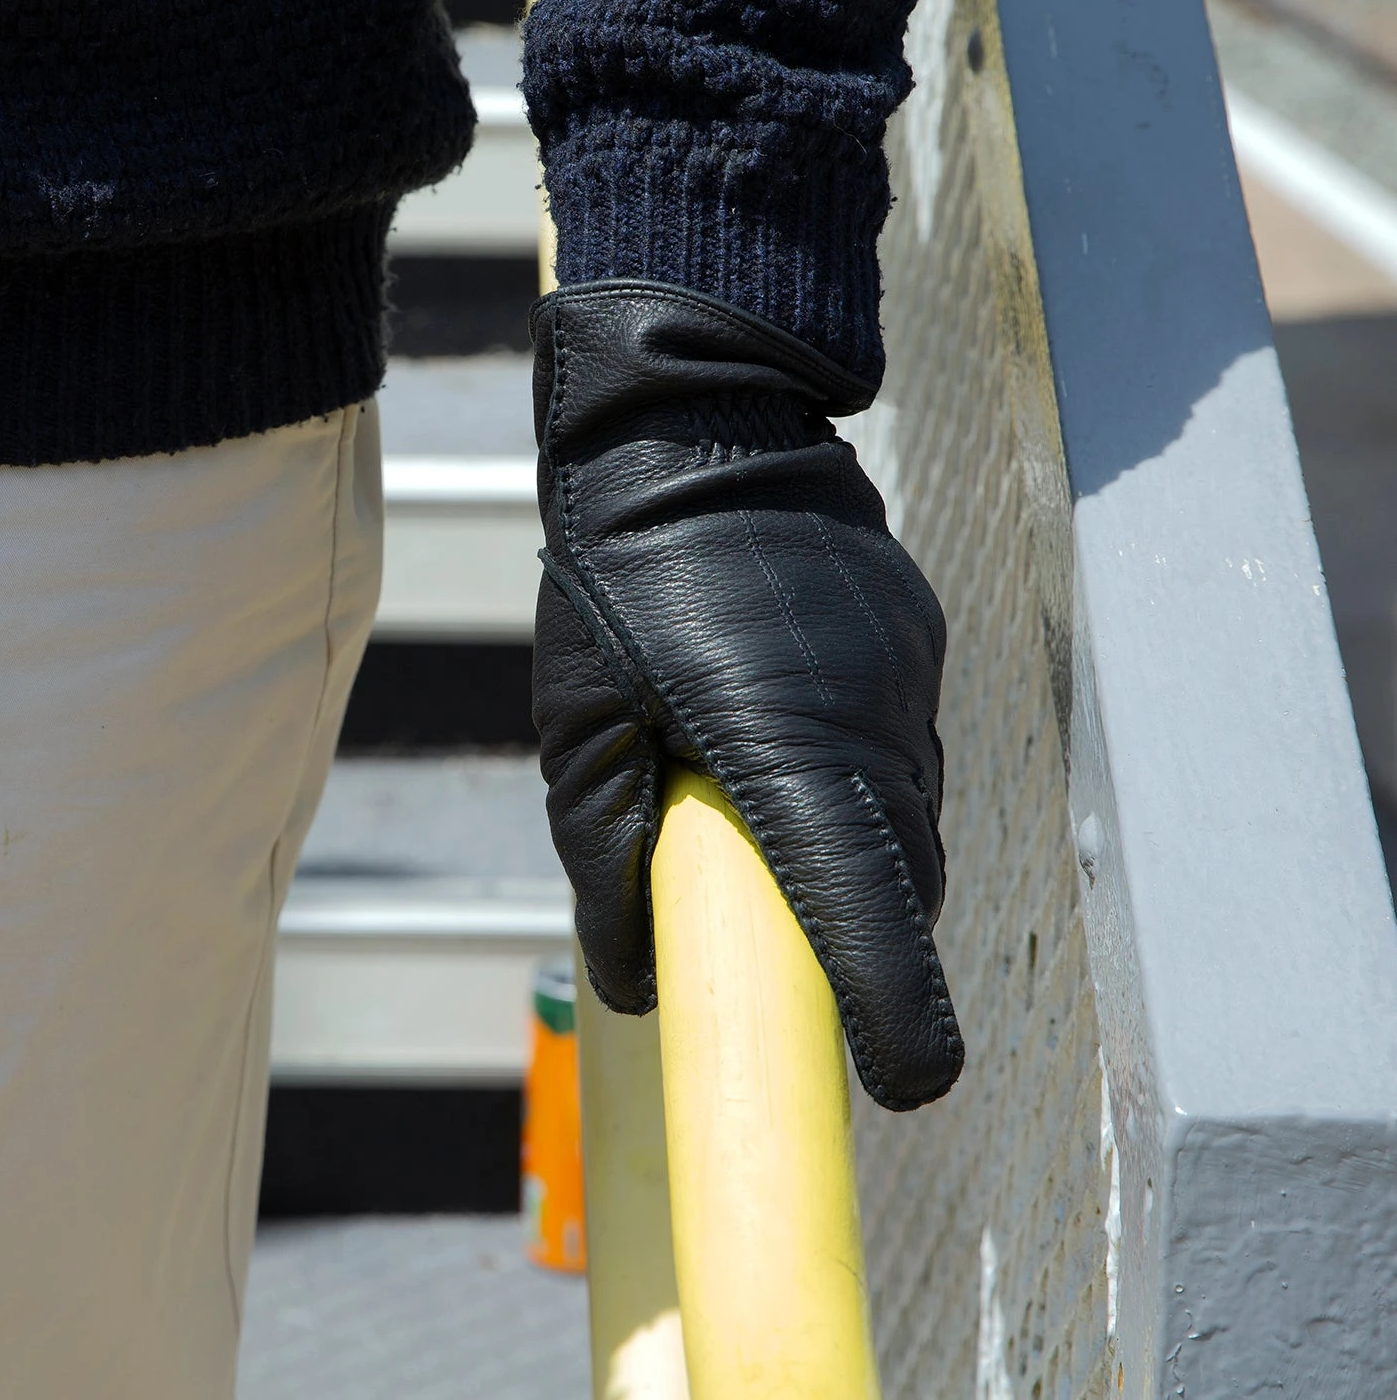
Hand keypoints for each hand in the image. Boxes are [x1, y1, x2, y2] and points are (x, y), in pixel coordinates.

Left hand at [530, 280, 961, 1109]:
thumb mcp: (580, 725)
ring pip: (909, 812)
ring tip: (775, 811)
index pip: (861, 907)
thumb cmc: (617, 572)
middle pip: (901, 879)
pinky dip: (862, 770)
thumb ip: (608, 864)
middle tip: (794, 949)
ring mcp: (907, 673)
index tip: (912, 1084)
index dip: (894, 1008)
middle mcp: (871, 719)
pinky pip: (904, 741)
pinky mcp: (917, 636)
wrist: (694, 413)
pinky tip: (794, 724)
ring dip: (860, 846)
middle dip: (863, 934)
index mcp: (784, 747)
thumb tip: (643, 982)